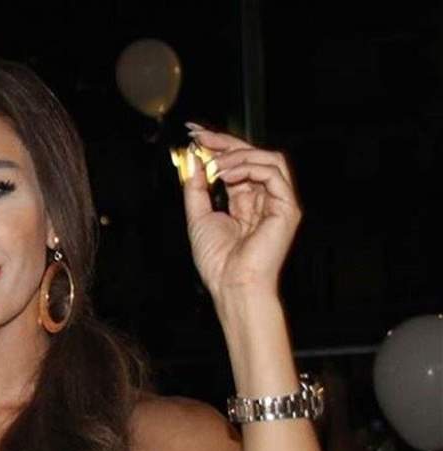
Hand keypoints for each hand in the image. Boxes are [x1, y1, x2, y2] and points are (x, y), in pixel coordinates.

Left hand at [182, 125, 301, 302]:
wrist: (231, 283)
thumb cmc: (218, 260)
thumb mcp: (198, 216)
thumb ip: (197, 189)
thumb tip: (195, 162)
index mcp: (245, 201)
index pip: (236, 164)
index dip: (218, 147)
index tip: (195, 135)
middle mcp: (264, 198)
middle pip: (252, 156)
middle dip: (225, 142)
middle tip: (201, 136)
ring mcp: (278, 202)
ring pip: (268, 158)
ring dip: (238, 155)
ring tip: (215, 165)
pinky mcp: (287, 207)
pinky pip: (274, 173)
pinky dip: (249, 167)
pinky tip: (227, 175)